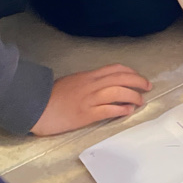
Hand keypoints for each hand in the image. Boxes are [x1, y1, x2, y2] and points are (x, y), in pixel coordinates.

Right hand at [30, 65, 150, 135]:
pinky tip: (128, 111)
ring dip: (133, 96)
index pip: (114, 69)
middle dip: (137, 81)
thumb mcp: (71, 82)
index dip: (129, 71)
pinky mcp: (86, 114)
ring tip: (140, 101)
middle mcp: (91, 85)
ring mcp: (89, 99)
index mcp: (88, 76)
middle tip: (148, 86)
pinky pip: (108, 109)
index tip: (137, 76)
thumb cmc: (50, 96)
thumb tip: (101, 86)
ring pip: (118, 92)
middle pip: (121, 78)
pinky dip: (121, 109)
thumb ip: (86, 82)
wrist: (35, 107)